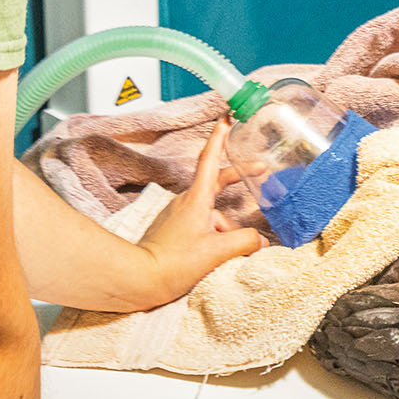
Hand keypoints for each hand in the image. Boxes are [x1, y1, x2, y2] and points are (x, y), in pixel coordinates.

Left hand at [134, 120, 260, 306]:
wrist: (136, 280)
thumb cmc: (172, 263)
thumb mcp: (217, 253)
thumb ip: (245, 242)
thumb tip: (261, 240)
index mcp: (196, 198)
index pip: (210, 159)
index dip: (220, 137)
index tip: (228, 118)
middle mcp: (186, 202)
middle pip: (217, 182)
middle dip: (238, 176)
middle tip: (261, 168)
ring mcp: (178, 216)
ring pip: (212, 213)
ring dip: (227, 227)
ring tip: (237, 252)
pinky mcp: (173, 231)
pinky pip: (202, 226)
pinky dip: (215, 236)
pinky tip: (219, 257)